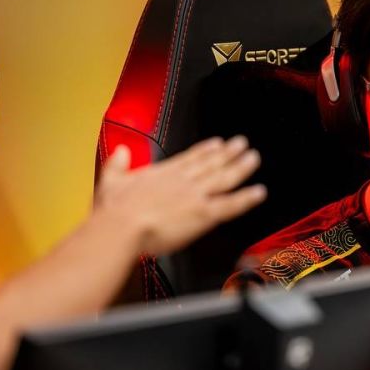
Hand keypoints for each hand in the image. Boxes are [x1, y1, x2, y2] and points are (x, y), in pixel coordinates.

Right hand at [96, 136, 266, 254]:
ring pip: (224, 179)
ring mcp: (195, 195)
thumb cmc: (114, 211)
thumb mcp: (110, 180)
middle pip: (211, 164)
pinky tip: (259, 193)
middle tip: (242, 144)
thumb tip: (121, 152)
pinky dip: (246, 198)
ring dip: (241, 168)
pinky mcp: (203, 214)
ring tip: (253, 158)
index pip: (190, 158)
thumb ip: (117, 164)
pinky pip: (230, 205)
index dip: (206, 150)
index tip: (217, 143)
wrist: (121, 227)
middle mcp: (183, 181)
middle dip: (229, 153)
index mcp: (163, 173)